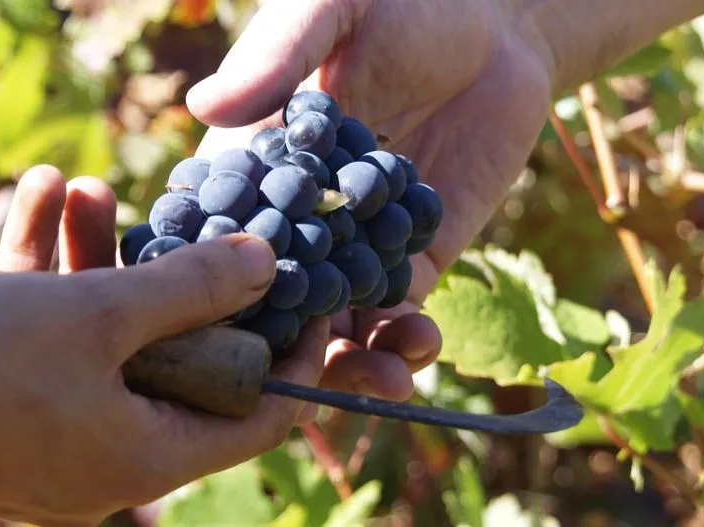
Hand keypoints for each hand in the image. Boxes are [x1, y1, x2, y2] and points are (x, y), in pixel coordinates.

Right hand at [0, 167, 328, 525]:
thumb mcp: (99, 313)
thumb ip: (190, 288)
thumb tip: (267, 265)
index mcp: (149, 457)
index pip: (257, 416)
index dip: (291, 356)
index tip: (307, 299)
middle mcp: (111, 466)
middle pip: (177, 368)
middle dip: (172, 285)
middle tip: (185, 226)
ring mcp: (60, 448)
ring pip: (106, 347)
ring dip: (96, 264)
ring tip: (83, 189)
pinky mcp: (14, 424)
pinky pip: (55, 353)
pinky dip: (50, 289)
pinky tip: (35, 205)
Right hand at [187, 0, 550, 396]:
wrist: (497, 22)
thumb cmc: (400, 1)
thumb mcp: (331, 10)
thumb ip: (277, 57)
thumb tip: (205, 107)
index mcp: (258, 162)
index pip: (221, 232)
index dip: (211, 282)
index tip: (209, 329)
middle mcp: (304, 215)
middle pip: (277, 294)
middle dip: (282, 344)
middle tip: (294, 385)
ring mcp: (361, 241)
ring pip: (340, 317)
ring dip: (352, 359)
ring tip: (377, 382)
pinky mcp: (419, 252)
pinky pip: (404, 305)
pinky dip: (408, 335)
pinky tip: (419, 345)